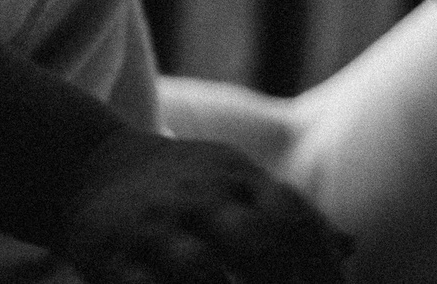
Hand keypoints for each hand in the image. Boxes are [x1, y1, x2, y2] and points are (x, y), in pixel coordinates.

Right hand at [61, 129, 353, 283]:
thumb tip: (350, 245)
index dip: (324, 262)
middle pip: (257, 241)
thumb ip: (289, 215)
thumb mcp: (235, 180)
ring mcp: (156, 230)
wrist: (86, 164)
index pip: (294, 215)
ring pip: (202, 271)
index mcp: (237, 178)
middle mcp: (199, 198)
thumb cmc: (179, 182)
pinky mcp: (114, 260)